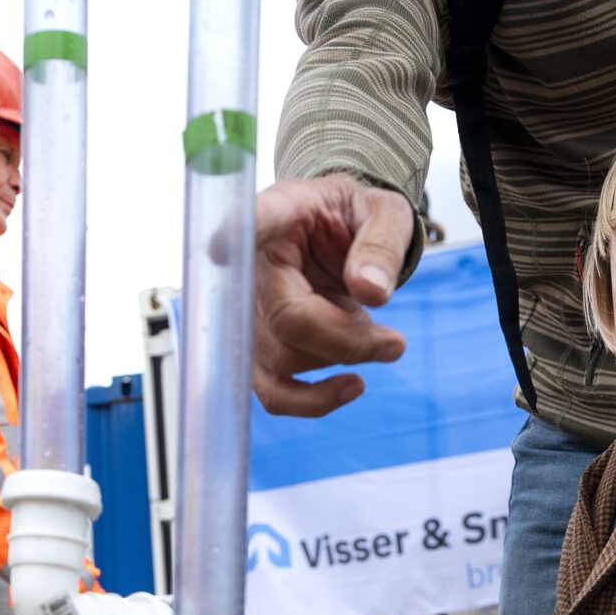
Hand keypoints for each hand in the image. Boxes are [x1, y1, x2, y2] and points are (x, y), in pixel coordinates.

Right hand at [252, 175, 416, 416]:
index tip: (221, 244)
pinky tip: (351, 386)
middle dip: (348, 340)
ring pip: (285, 360)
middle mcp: (250, 265)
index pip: (255, 223)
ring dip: (342, 358)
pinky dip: (314, 401)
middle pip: (287, 318)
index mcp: (280, 213)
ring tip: (375, 335)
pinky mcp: (255, 351)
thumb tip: (371, 290)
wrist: (341, 239)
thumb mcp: (385, 214)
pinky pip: (273, 393)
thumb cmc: (355, 220)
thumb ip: (382, 244)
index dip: (233, 237)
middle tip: (394, 342)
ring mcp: (246, 314)